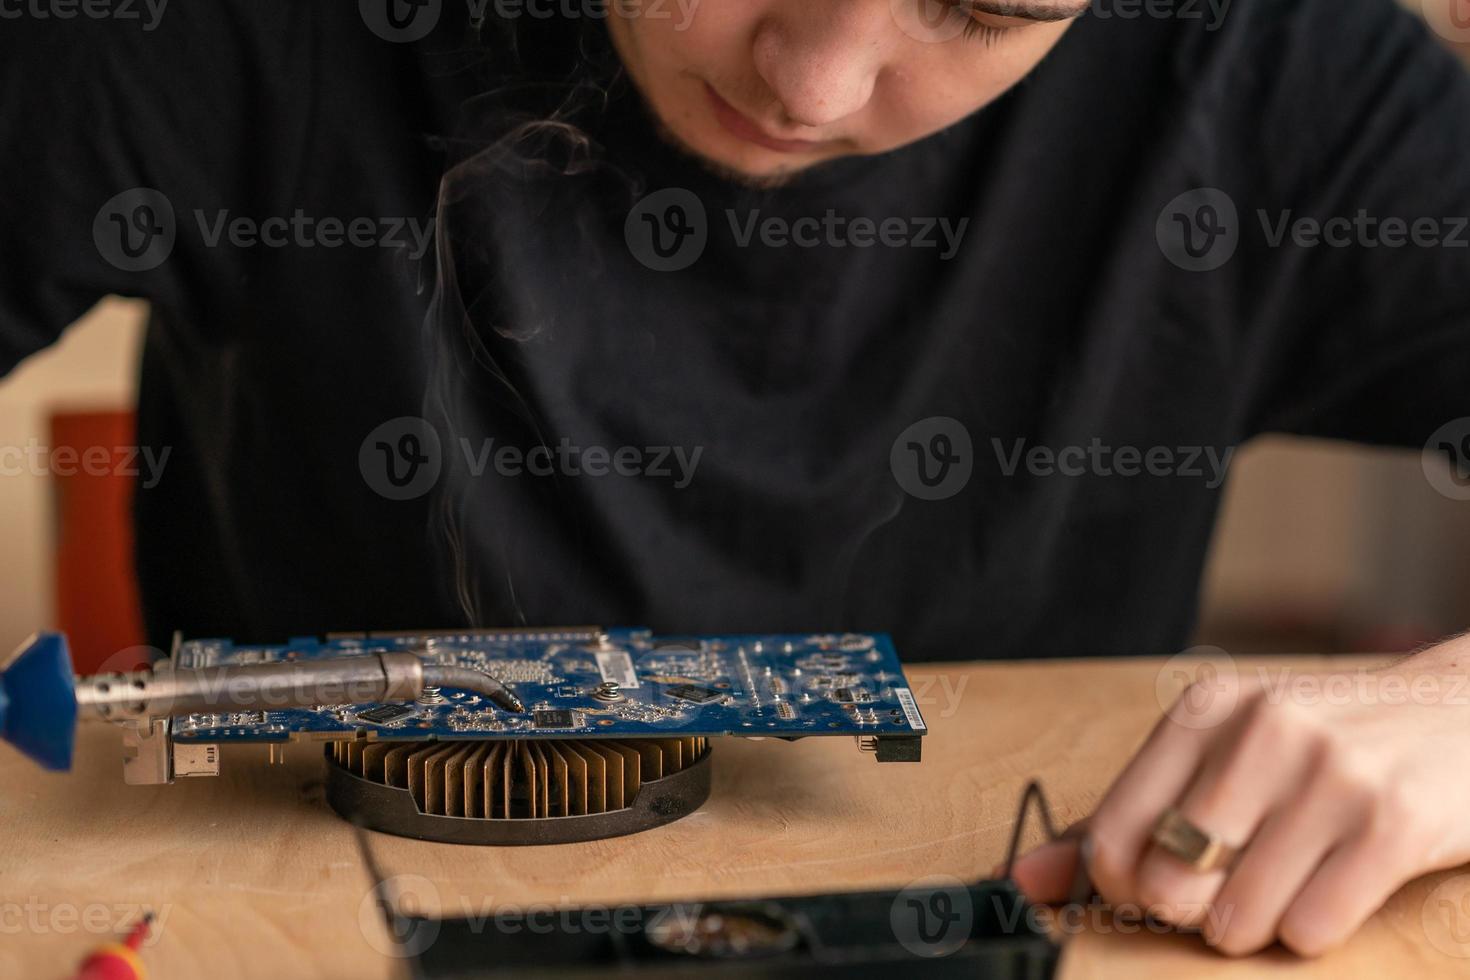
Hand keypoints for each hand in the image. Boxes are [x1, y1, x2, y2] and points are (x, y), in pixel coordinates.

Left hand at [1009, 637, 1469, 955]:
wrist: (1463, 713)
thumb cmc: (1327, 748)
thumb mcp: (1225, 758)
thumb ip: (1125, 817)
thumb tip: (1024, 880)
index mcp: (1205, 711)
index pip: (1111, 835)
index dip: (1124, 889)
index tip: (1155, 888)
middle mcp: (1262, 730)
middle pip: (1168, 883)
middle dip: (1193, 912)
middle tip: (1230, 890)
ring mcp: (1329, 771)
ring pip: (1236, 917)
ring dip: (1253, 929)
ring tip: (1284, 888)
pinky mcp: (1393, 820)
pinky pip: (1311, 928)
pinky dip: (1310, 933)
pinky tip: (1330, 892)